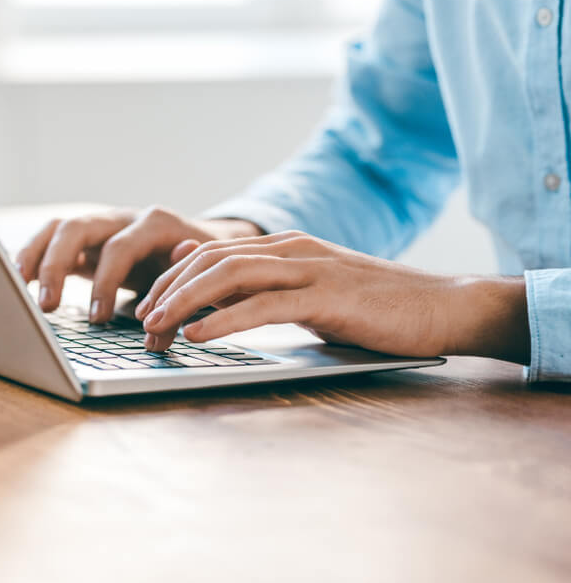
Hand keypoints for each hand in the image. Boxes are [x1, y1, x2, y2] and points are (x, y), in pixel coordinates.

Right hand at [14, 206, 262, 322]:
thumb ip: (185, 289)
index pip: (119, 248)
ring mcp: (103, 226)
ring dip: (35, 255)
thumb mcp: (202, 276)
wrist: (208, 245)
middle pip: (77, 228)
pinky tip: (18, 279)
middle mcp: (123, 218)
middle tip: (47, 306)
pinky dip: (33, 255)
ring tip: (18, 286)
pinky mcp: (89, 240)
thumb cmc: (203, 266)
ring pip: (58, 228)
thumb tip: (172, 304)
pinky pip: (53, 240)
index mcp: (154, 224)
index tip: (97, 319)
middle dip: (57, 265)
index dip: (105, 283)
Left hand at [136, 230, 530, 363]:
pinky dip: (224, 320)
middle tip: (140, 321)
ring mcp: (310, 269)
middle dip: (168, 290)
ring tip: (155, 326)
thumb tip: (208, 283)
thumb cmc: (374, 308)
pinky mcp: (327, 296)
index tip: (146, 307)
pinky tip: (198, 335)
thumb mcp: (308, 293)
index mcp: (285, 248)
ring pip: (230, 276)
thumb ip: (262, 286)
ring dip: (185, 302)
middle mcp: (291, 250)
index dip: (171, 279)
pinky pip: (264, 305)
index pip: (210, 254)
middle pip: (210, 260)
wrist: (442, 307)